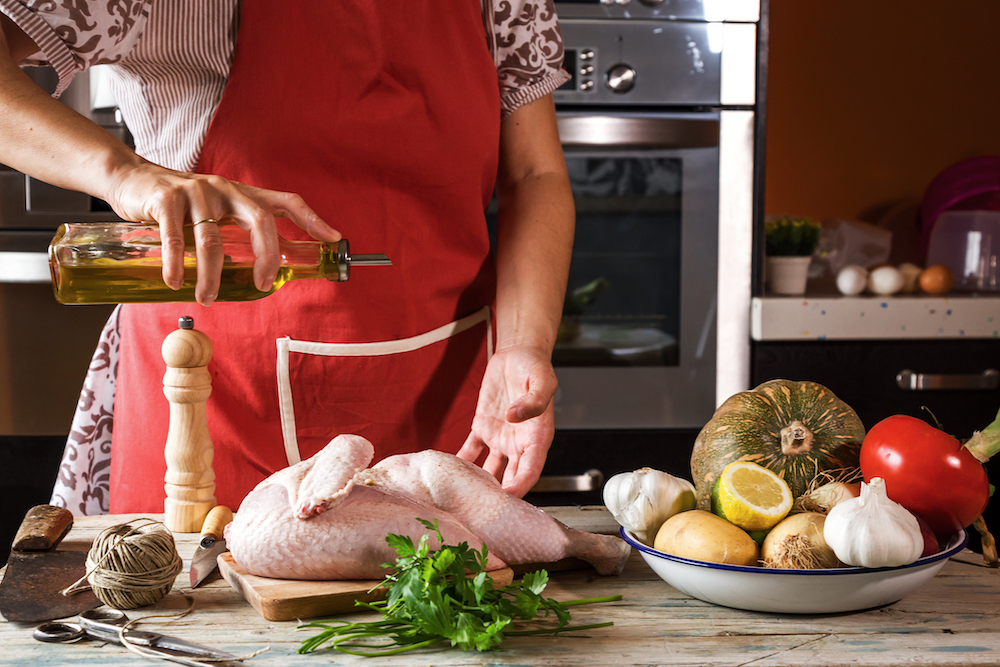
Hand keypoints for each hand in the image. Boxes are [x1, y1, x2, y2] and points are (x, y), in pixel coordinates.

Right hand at [105, 161, 339, 304]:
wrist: (130, 179)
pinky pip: (177, 239)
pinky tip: (176, 282)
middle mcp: (224, 188)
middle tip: (261, 285)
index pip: (286, 201)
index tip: (333, 238)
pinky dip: (177, 265)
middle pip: (260, 221)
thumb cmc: (178, 203)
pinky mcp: (165, 200)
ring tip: (207, 298)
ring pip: (213, 240)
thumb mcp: (215, 210)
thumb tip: (257, 270)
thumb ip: (235, 231)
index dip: (312, 219)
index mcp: (242, 193)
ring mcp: (195, 192)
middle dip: (267, 257)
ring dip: (211, 276)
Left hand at [457, 344, 557, 496]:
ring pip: (490, 469)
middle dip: (499, 494)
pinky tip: (449, 472)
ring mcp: (500, 437)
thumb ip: (533, 400)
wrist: (518, 353)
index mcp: (537, 436)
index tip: (508, 499)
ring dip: (480, 483)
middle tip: (483, 509)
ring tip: (464, 495)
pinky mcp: (483, 427)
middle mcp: (519, 442)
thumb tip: (515, 417)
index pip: (531, 469)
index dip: (521, 486)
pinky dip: (461, 461)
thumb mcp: (543, 380)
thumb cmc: (536, 366)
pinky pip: (471, 450)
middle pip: (511, 476)